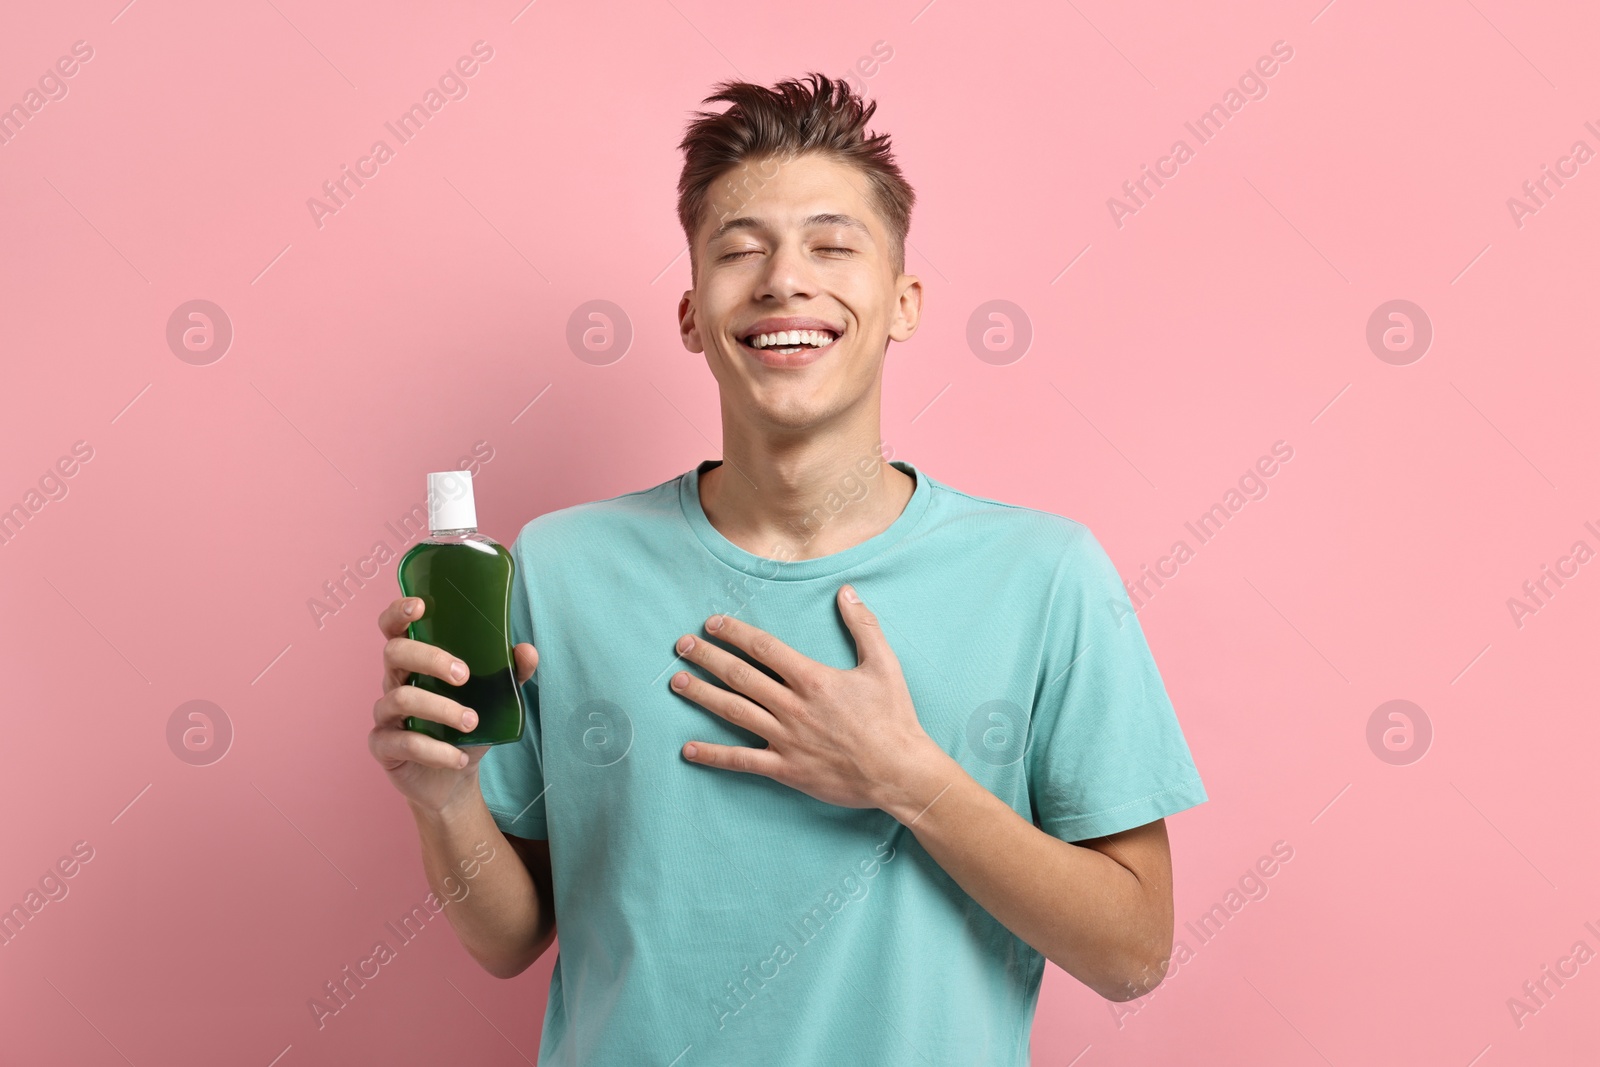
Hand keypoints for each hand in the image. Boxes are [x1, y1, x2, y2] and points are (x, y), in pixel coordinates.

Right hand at [370, 595, 538, 816]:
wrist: (453, 776)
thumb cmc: (467, 726)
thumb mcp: (494, 698)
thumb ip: (510, 673)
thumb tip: (527, 650)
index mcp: (415, 662)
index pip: (395, 629)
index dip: (398, 613)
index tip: (420, 606)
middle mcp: (395, 681)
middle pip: (395, 653)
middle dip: (430, 658)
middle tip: (464, 675)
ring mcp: (386, 714)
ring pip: (401, 698)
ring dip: (441, 709)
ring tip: (472, 723)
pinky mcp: (384, 747)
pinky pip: (403, 743)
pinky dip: (436, 751)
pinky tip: (459, 757)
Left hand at [668, 584, 943, 811]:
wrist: (900, 771)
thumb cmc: (894, 718)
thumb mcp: (884, 665)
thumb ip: (863, 626)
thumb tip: (846, 592)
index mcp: (813, 679)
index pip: (764, 649)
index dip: (735, 633)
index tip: (712, 623)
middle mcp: (793, 707)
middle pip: (740, 676)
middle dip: (708, 658)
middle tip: (681, 645)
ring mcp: (786, 739)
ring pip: (734, 712)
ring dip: (703, 695)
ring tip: (676, 682)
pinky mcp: (786, 769)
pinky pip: (741, 761)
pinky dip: (713, 756)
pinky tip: (688, 749)